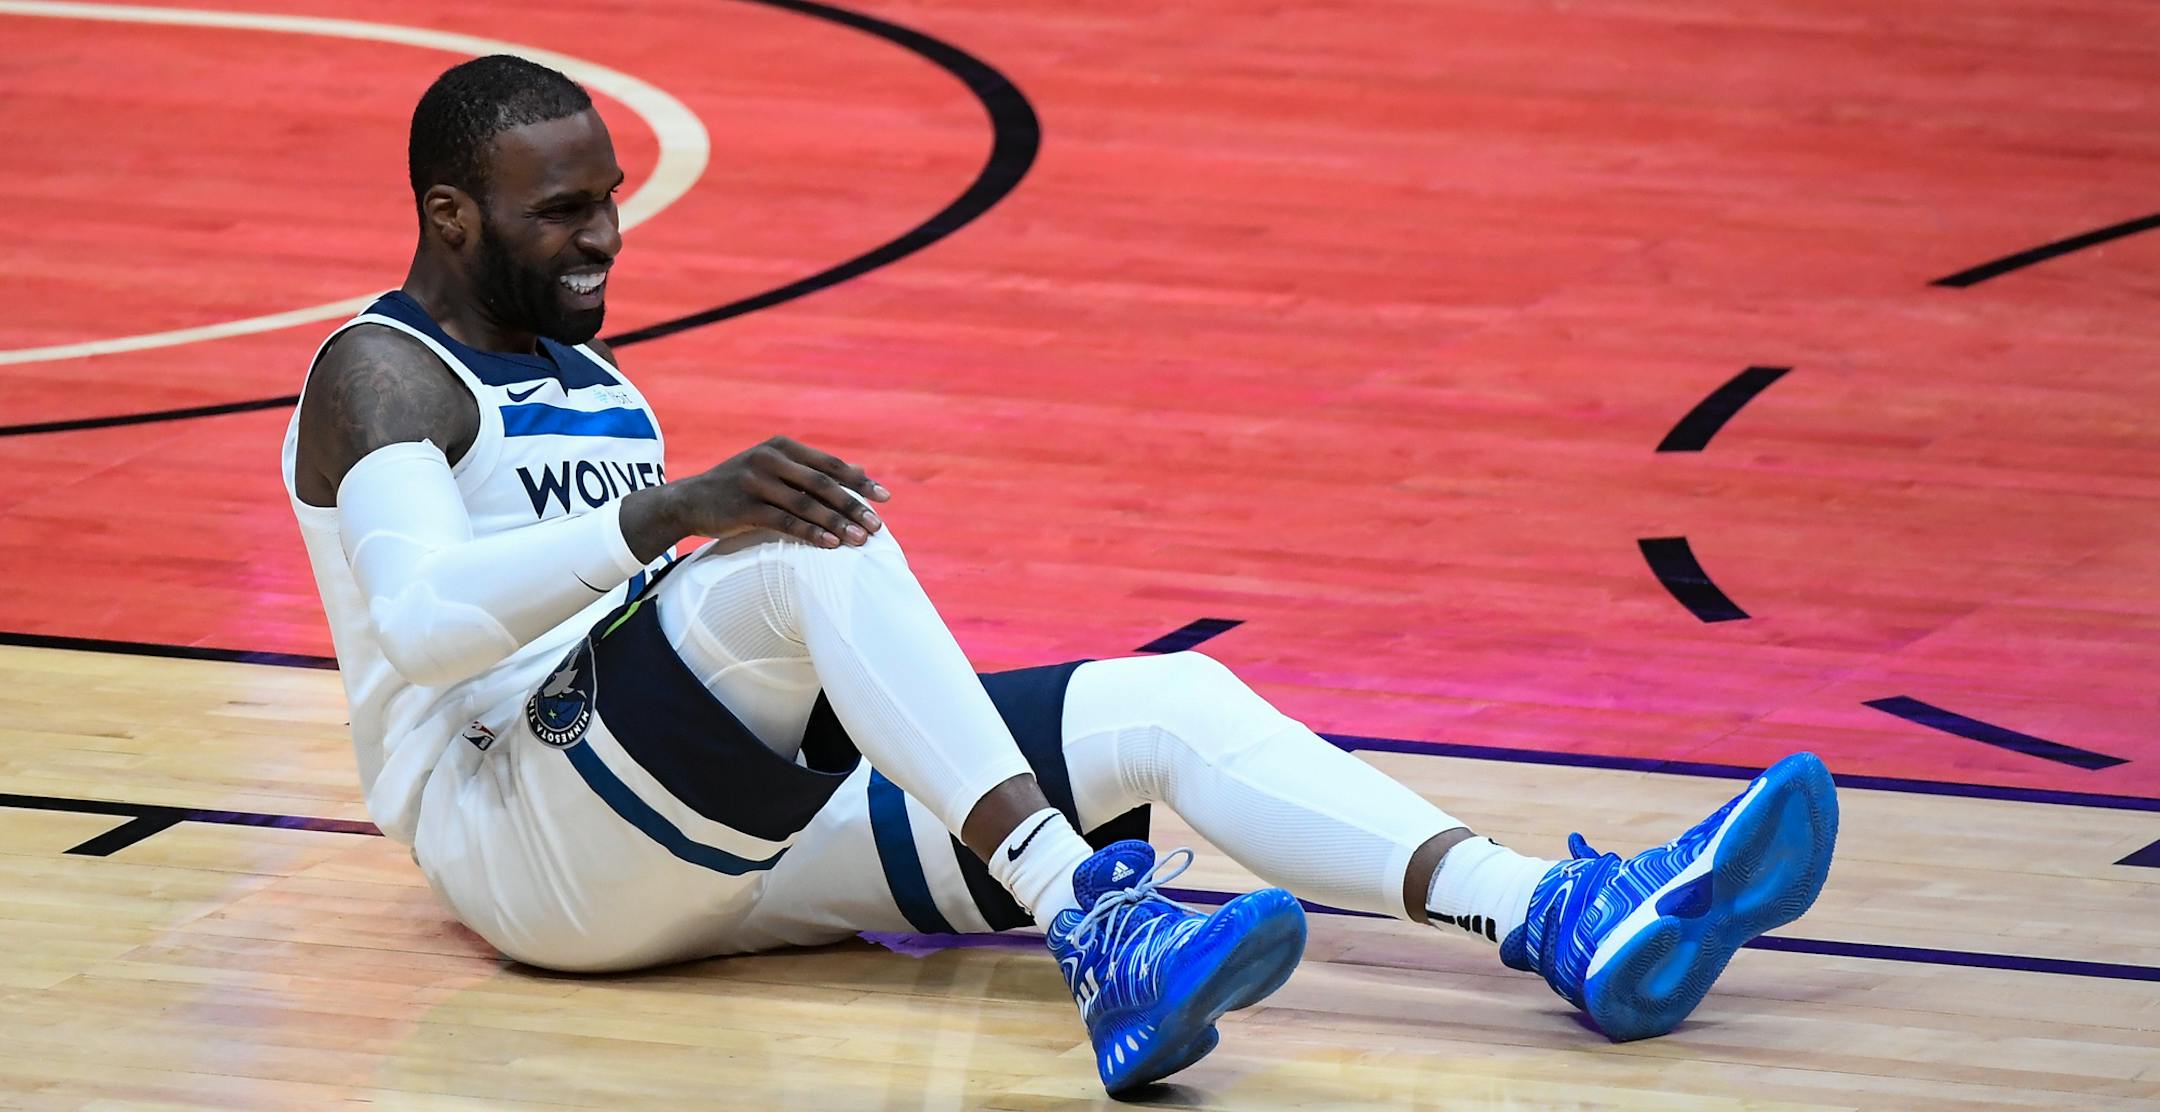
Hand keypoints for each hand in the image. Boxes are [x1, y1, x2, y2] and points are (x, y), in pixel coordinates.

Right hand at [646, 436, 890, 551]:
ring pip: (807, 504)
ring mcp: (756, 481)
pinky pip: (785, 521)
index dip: (859, 482)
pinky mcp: (745, 506)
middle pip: (823, 484)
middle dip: (854, 505)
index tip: (884, 498)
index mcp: (782, 446)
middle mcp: (770, 458)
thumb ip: (808, 471)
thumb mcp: (772, 469)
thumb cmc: (739, 488)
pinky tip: (830, 544)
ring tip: (860, 540)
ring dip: (837, 523)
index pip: (829, 464)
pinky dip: (811, 533)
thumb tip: (859, 473)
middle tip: (877, 525)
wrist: (688, 500)